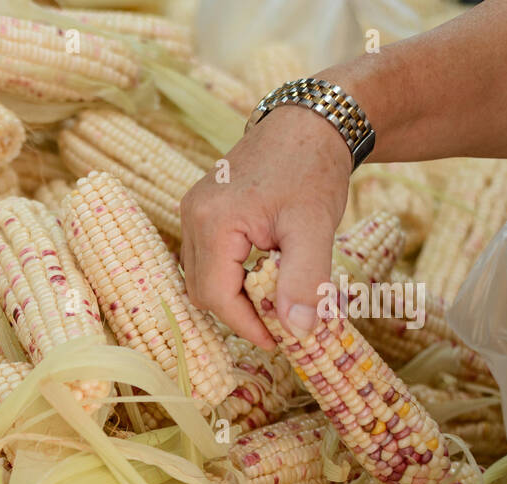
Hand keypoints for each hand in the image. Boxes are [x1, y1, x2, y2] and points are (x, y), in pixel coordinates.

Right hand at [179, 106, 352, 348]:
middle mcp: (192, 217)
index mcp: (213, 222)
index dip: (247, 325)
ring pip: (203, 277)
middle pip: (203, 290)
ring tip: (276, 297)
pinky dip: (232, 276)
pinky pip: (207, 259)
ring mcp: (193, 212)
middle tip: (281, 322)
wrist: (310, 121)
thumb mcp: (314, 226)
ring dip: (236, 296)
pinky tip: (264, 273)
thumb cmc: (313, 168)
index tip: (280, 340)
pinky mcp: (202, 210)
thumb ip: (305, 280)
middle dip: (240, 313)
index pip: (217, 296)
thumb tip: (300, 331)